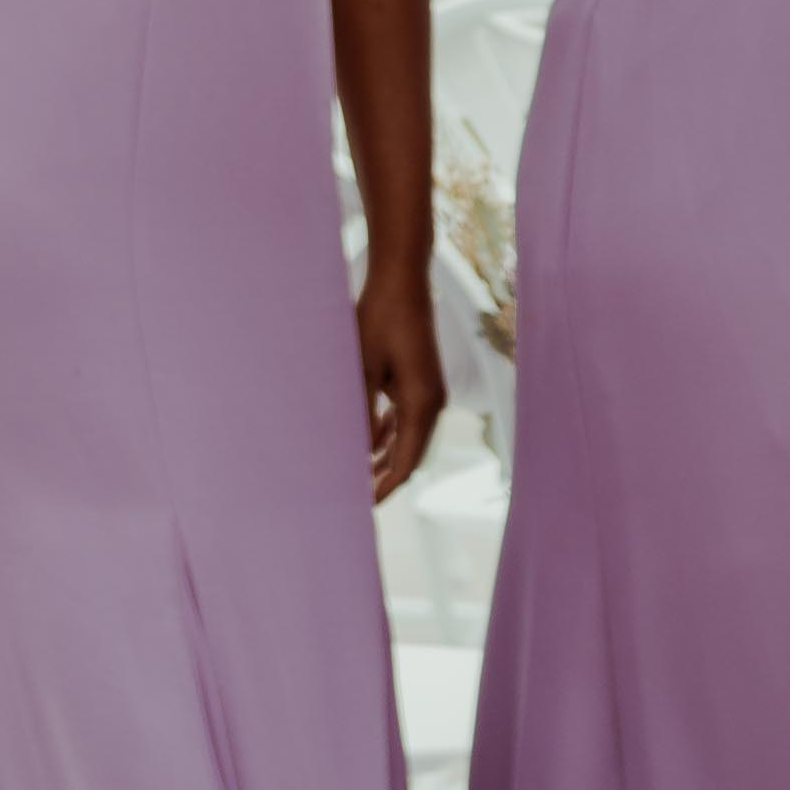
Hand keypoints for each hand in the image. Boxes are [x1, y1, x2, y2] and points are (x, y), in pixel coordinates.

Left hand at [360, 253, 446, 500]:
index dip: (385, 488)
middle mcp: (433, 401)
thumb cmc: (378, 321)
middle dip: (386, 478)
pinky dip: (392, 435)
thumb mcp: (361, 371)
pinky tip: (373, 440)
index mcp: (422, 403)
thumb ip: (362, 417)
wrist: (401, 281)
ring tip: (359, 477)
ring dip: (388, 458)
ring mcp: (431, 390)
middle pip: (412, 454)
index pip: (407, 462)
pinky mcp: (423, 380)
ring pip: (411, 438)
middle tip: (355, 499)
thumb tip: (359, 457)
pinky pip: (410, 419)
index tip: (360, 507)